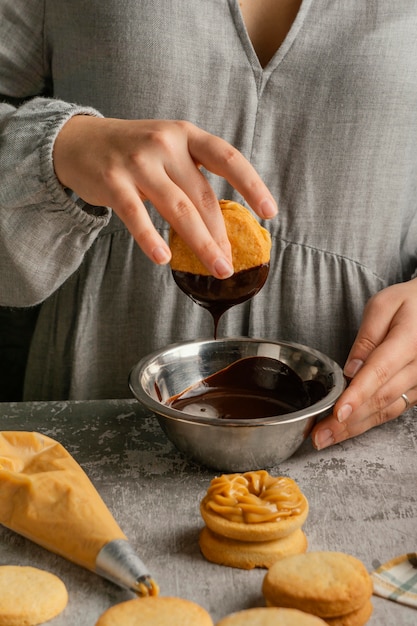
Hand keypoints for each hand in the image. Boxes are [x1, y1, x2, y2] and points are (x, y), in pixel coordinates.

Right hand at [53, 116, 276, 277]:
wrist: (78, 141)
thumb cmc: (133, 152)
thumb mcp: (168, 149)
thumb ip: (192, 176)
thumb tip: (220, 226)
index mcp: (186, 136)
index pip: (228, 158)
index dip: (252, 185)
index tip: (269, 212)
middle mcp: (166, 144)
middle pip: (203, 196)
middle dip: (221, 235)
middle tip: (230, 264)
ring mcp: (138, 162)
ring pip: (179, 209)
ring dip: (201, 244)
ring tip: (215, 268)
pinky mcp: (113, 181)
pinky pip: (136, 215)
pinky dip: (150, 238)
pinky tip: (163, 258)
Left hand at [312, 278, 416, 448]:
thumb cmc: (409, 303)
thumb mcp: (384, 305)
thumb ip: (367, 337)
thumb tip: (351, 369)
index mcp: (410, 341)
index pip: (379, 372)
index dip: (357, 395)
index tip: (338, 412)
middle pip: (380, 398)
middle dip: (348, 420)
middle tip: (319, 434)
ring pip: (386, 410)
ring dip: (355, 427)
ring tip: (326, 438)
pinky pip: (393, 409)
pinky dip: (368, 421)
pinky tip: (347, 428)